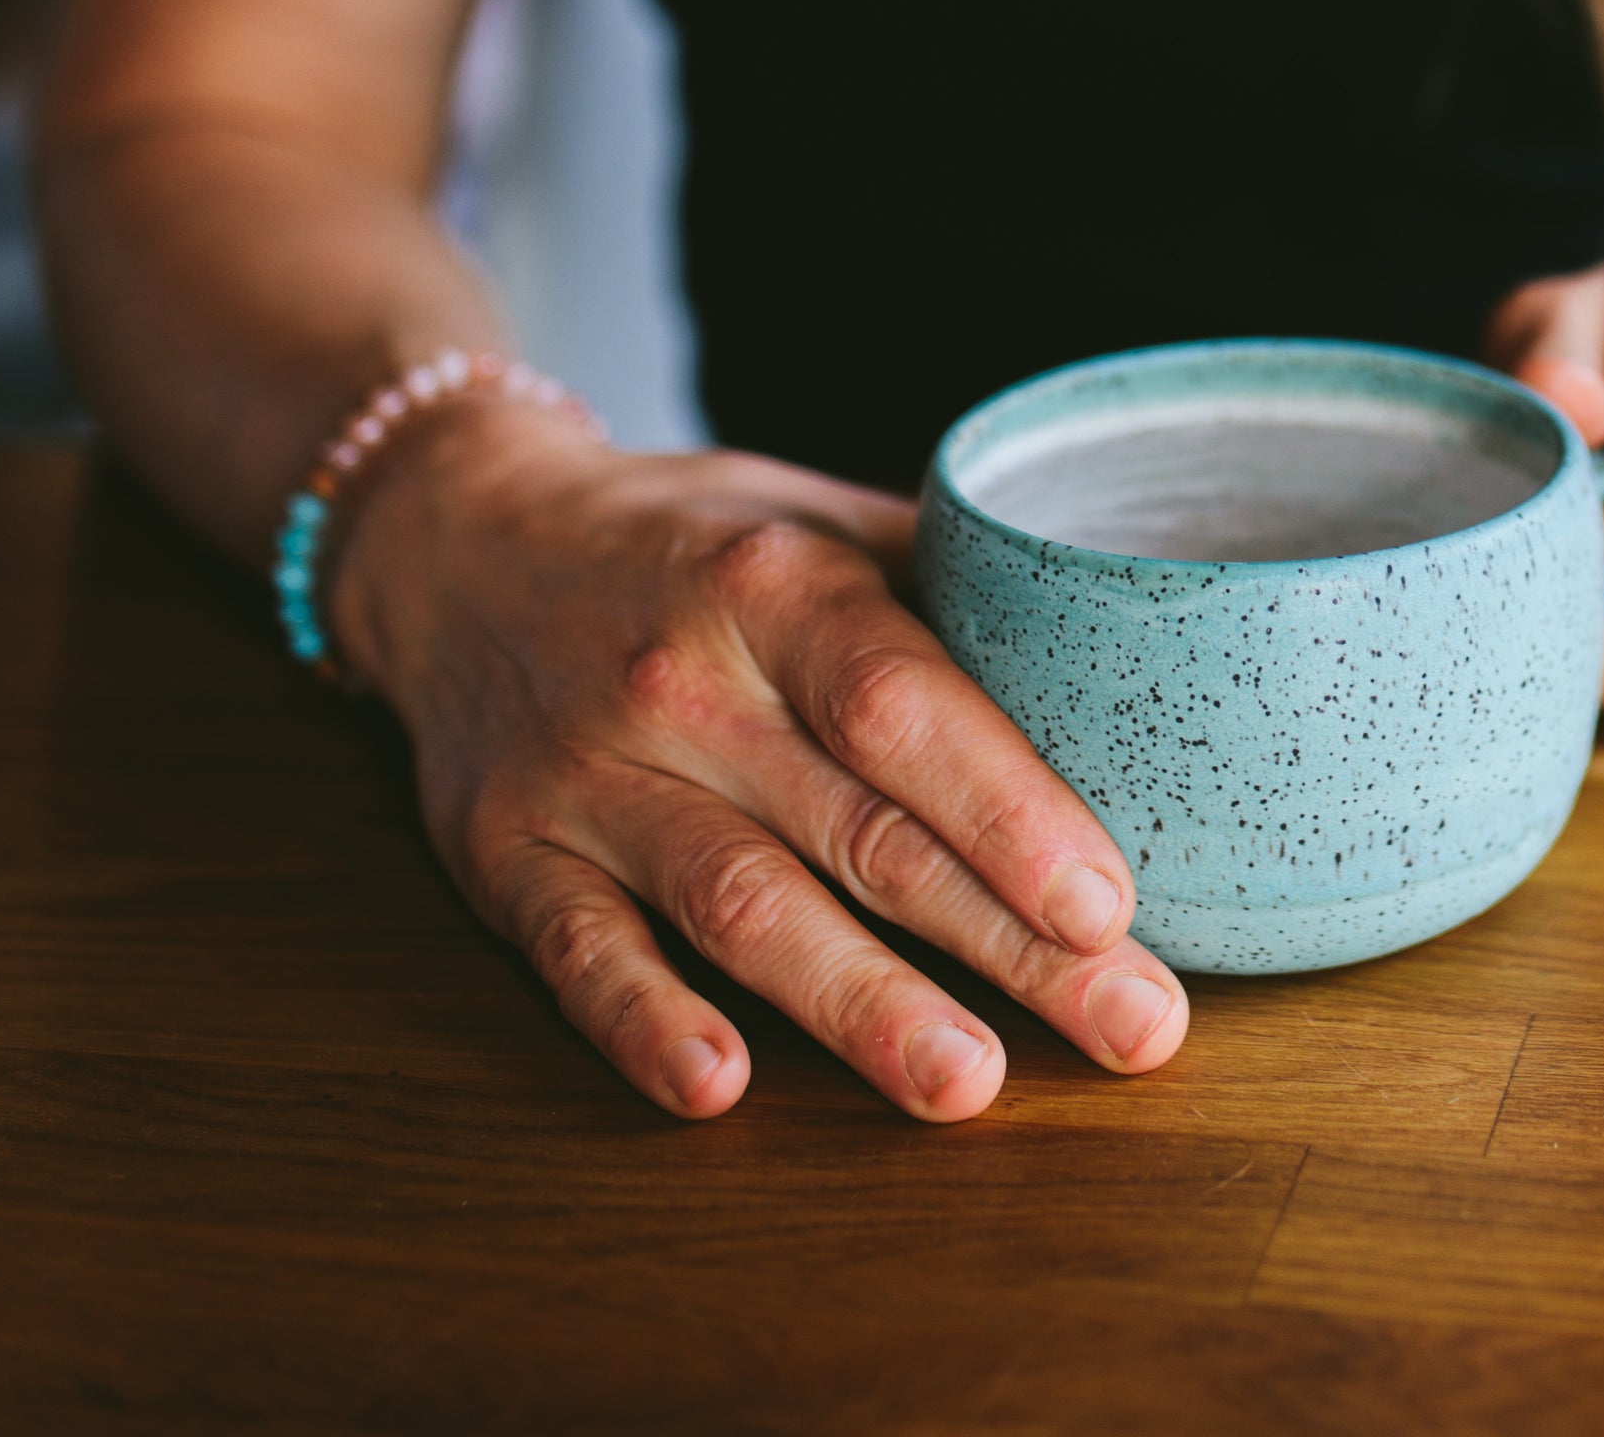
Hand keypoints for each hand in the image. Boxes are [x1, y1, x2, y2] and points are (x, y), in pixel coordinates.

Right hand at [328, 399, 1188, 1120]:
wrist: (461, 539)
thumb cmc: (692, 541)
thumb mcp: (818, 518)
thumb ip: (953, 586)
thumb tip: (1142, 657)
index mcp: (777, 584)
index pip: (903, 707)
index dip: (1009, 810)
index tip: (1110, 903)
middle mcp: (682, 681)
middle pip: (862, 831)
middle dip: (1006, 946)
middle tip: (1131, 1028)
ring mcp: (588, 777)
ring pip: (738, 907)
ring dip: (857, 1006)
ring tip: (969, 1085)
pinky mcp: (507, 856)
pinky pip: (577, 952)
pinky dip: (643, 1020)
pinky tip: (718, 1085)